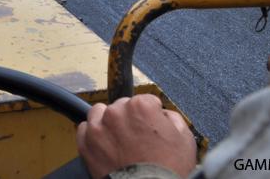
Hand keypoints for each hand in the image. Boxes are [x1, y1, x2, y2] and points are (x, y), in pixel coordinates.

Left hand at [76, 95, 196, 178]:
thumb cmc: (168, 170)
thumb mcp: (184, 139)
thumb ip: (171, 117)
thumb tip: (162, 114)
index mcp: (139, 107)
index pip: (145, 100)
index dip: (151, 114)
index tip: (152, 126)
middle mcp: (116, 113)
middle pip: (122, 107)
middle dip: (129, 119)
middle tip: (138, 138)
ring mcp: (98, 128)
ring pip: (99, 113)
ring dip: (108, 122)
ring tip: (120, 140)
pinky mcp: (86, 144)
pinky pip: (85, 130)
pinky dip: (93, 135)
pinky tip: (106, 146)